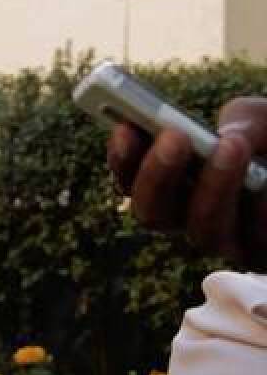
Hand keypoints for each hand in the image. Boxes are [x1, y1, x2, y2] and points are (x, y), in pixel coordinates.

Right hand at [108, 96, 266, 263]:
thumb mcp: (262, 119)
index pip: (129, 179)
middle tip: (174, 137)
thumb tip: (227, 138)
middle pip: (152, 212)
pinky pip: (255, 238)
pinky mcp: (261, 255)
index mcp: (171, 183)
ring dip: (213, 187)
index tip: (126, 127)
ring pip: (202, 229)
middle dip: (156, 175)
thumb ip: (241, 118)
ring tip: (232, 145)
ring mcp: (226, 242)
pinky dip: (260, 206)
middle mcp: (188, 218)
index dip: (122, 158)